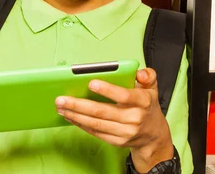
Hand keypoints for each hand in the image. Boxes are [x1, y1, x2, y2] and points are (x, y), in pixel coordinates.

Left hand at [55, 68, 172, 172]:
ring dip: (75, 115)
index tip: (91, 83)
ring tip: (60, 107)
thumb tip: (139, 72)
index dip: (107, 90)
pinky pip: (95, 132)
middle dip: (78, 105)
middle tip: (61, 99)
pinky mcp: (116, 141)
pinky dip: (80, 124)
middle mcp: (134, 118)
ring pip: (95, 123)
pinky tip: (70, 117)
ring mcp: (125, 132)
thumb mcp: (152, 88)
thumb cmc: (147, 106)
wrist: (153, 135)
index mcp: (143, 102)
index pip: (124, 96)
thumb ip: (147, 76)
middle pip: (102, 112)